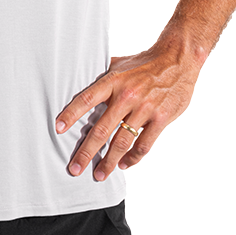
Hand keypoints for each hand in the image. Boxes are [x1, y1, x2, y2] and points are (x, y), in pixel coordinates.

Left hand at [54, 42, 205, 180]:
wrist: (177, 60)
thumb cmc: (146, 63)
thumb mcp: (119, 64)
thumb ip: (101, 76)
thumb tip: (80, 78)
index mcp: (113, 81)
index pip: (86, 99)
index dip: (71, 115)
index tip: (58, 129)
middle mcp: (127, 96)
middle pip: (101, 129)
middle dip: (86, 152)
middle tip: (75, 167)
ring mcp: (145, 109)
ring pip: (122, 142)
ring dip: (109, 161)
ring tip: (99, 174)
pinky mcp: (160, 118)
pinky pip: (143, 144)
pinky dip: (132, 157)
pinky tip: (123, 164)